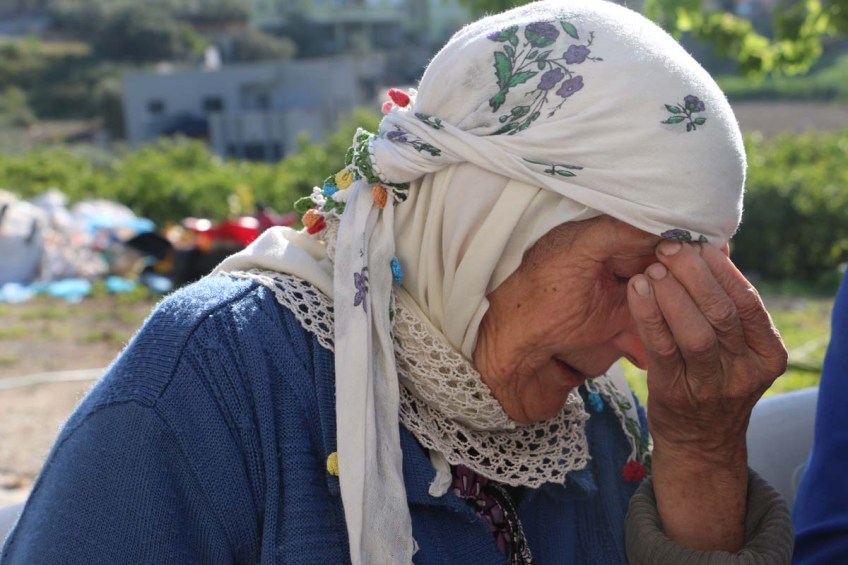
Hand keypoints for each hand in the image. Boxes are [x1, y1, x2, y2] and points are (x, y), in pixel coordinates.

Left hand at [628, 240, 786, 455]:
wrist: (698, 442)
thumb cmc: (712, 380)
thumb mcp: (734, 348)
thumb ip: (725, 304)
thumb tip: (713, 246)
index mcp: (768, 354)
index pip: (748, 302)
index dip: (722, 269)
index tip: (698, 244)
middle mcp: (745, 372)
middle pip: (722, 313)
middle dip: (694, 275)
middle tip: (669, 248)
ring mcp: (712, 387)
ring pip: (695, 332)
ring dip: (671, 294)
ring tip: (652, 268)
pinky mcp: (675, 394)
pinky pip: (661, 348)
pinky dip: (648, 315)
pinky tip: (636, 290)